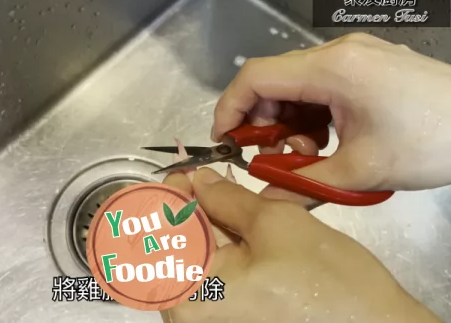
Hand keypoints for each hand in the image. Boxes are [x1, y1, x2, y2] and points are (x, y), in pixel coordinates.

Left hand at [160, 168, 441, 322]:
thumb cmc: (325, 279)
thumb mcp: (273, 225)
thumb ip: (226, 199)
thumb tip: (200, 180)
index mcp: (189, 295)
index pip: (155, 238)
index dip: (162, 200)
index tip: (179, 173)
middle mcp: (191, 311)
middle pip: (171, 249)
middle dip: (183, 208)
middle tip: (199, 178)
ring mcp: (213, 314)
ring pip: (194, 258)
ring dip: (202, 222)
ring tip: (216, 191)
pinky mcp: (234, 313)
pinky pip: (214, 273)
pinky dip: (218, 243)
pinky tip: (230, 219)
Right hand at [211, 32, 450, 207]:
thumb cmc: (429, 144)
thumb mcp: (360, 173)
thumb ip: (303, 186)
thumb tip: (265, 201)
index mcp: (331, 71)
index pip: (256, 77)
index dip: (230, 108)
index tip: (225, 142)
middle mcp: (337, 53)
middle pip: (274, 80)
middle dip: (263, 121)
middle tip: (272, 157)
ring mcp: (353, 56)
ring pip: (296, 85)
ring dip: (290, 121)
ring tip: (311, 153)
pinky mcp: (365, 64)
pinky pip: (320, 86)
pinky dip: (312, 114)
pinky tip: (329, 139)